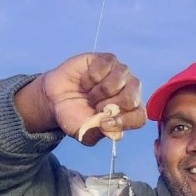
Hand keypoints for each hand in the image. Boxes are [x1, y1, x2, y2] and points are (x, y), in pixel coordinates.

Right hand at [13, 52, 145, 143]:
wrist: (55, 99)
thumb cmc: (75, 116)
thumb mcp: (85, 131)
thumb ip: (99, 133)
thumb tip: (116, 134)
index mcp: (130, 112)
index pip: (139, 117)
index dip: (124, 121)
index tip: (104, 123)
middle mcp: (130, 91)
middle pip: (132, 98)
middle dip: (109, 105)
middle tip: (94, 107)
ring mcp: (120, 74)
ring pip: (118, 80)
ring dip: (98, 91)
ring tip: (89, 94)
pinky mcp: (107, 60)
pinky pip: (105, 66)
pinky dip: (91, 76)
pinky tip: (85, 81)